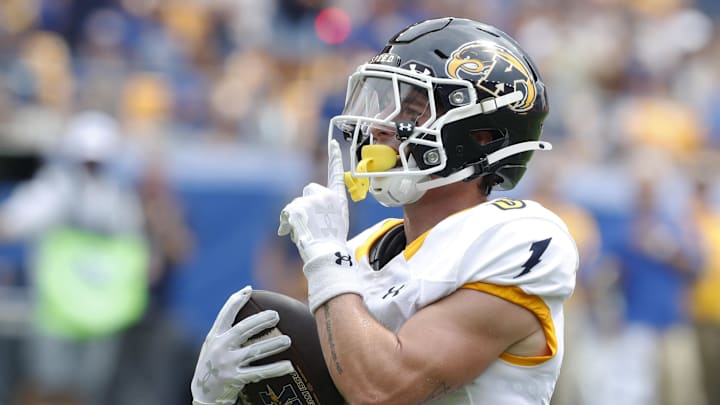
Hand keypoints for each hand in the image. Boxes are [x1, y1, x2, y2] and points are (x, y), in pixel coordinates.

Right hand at [191, 286, 293, 404]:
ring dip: (272, 344)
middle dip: (260, 321)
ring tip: (288, 340)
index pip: (225, 315)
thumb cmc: (213, 365)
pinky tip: (289, 365)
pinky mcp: (234, 379)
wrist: (202, 394)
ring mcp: (226, 364)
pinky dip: (275, 369)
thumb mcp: (213, 346)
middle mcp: (219, 348)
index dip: (237, 301)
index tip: (249, 290)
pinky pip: (259, 372)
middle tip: (276, 315)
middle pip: (242, 330)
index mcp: (214, 337)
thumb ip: (227, 332)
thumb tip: (250, 314)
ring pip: (253, 351)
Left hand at [278, 139, 362, 311]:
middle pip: (309, 189)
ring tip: (305, 233)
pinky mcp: (297, 208)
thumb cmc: (333, 243)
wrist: (326, 253)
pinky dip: (286, 224)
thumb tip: (311, 207)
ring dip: (296, 217)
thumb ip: (328, 208)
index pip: (337, 174)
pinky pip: (287, 213)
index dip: (335, 157)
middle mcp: (326, 195)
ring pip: (296, 203)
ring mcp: (311, 201)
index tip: (332, 142)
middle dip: (306, 203)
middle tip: (310, 223)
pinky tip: (292, 234)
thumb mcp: (338, 221)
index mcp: (338, 199)